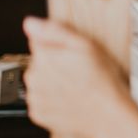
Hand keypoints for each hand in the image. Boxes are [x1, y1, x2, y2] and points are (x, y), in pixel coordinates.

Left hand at [23, 17, 130, 137]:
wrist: (107, 114)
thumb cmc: (101, 80)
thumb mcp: (85, 45)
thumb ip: (55, 31)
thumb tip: (30, 23)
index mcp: (43, 56)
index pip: (39, 40)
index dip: (58, 46)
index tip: (71, 54)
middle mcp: (33, 76)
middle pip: (39, 62)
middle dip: (55, 63)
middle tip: (77, 70)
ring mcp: (34, 97)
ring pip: (39, 81)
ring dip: (53, 82)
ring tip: (75, 86)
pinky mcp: (37, 114)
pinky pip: (41, 100)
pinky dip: (52, 99)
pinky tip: (69, 99)